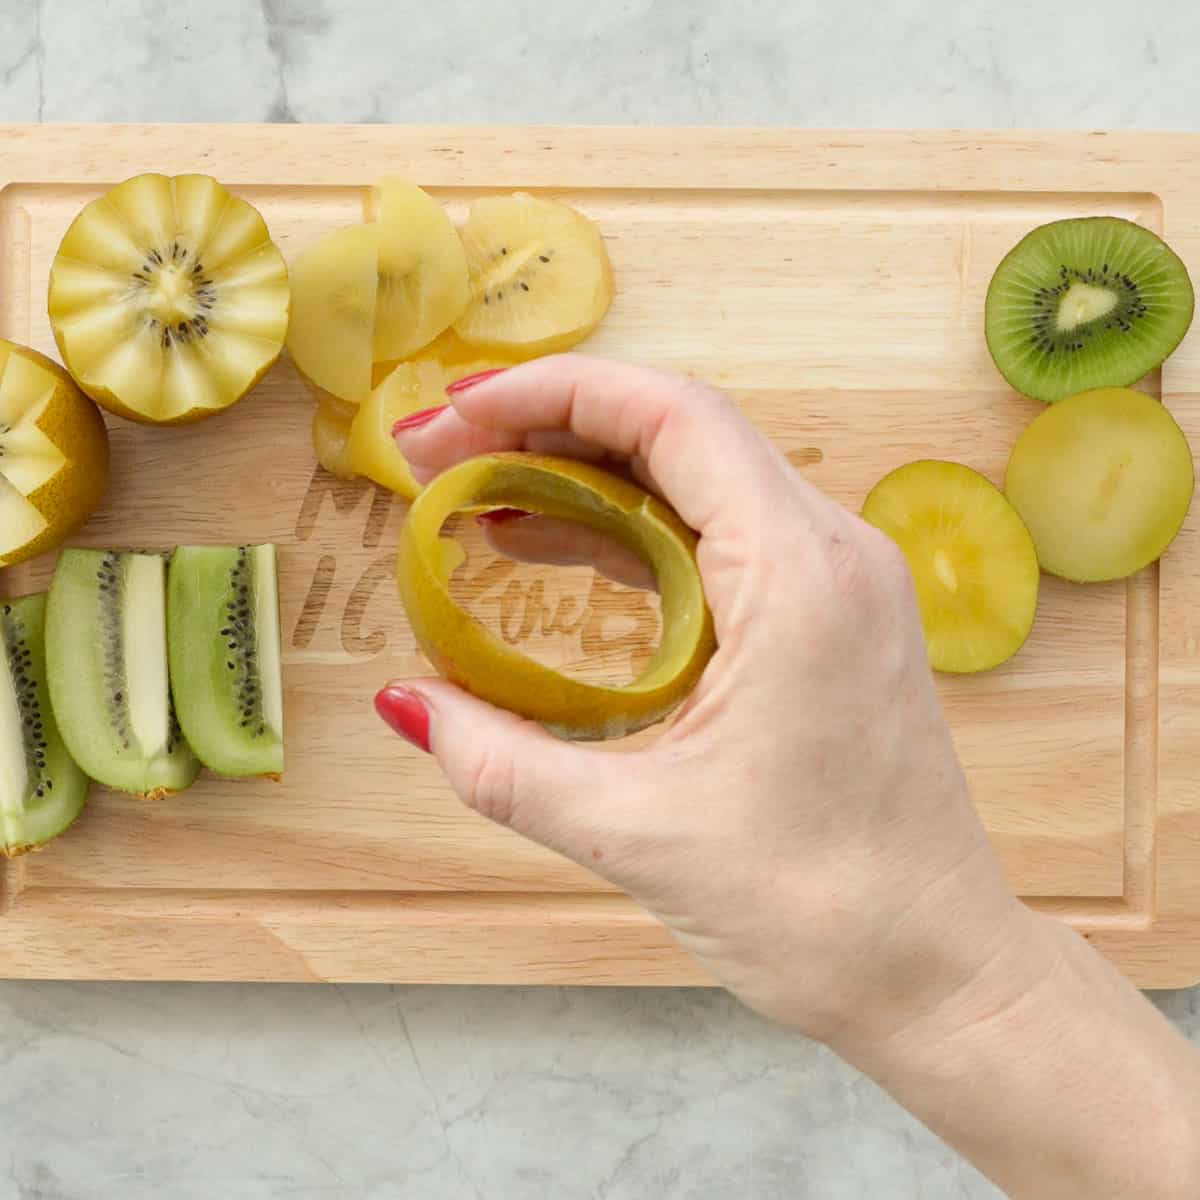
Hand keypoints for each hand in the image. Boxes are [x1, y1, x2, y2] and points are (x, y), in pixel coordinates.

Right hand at [383, 354, 1041, 1049]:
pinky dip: (632, 530)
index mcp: (801, 576)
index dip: (551, 391)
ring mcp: (838, 582)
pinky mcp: (828, 620)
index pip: (672, 417)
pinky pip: (719, 538)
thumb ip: (500, 762)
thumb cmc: (820, 910)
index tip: (454, 412)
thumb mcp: (634, 833)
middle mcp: (834, 552)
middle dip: (551, 426)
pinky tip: (557, 548)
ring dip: (587, 475)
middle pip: (680, 432)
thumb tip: (402, 701)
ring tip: (477, 496)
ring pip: (698, 481)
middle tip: (440, 453)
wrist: (939, 972)